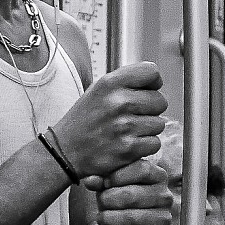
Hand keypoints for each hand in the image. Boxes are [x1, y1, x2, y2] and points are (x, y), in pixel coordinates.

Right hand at [52, 61, 166, 177]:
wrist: (64, 152)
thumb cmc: (84, 121)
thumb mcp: (98, 90)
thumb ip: (125, 82)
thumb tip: (156, 81)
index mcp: (110, 83)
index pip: (151, 72)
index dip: (153, 83)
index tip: (145, 91)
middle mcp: (118, 102)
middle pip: (160, 100)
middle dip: (150, 110)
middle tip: (132, 116)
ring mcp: (124, 126)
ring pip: (159, 124)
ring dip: (147, 130)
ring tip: (127, 131)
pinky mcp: (129, 148)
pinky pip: (154, 143)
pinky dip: (144, 146)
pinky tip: (128, 144)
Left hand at [92, 158, 174, 224]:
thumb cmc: (121, 201)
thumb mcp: (111, 186)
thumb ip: (101, 181)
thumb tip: (90, 180)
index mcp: (158, 176)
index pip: (142, 170)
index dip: (119, 176)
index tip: (105, 183)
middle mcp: (165, 196)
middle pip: (133, 195)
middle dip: (110, 199)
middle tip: (100, 203)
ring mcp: (164, 218)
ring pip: (132, 217)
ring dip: (110, 219)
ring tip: (101, 218)